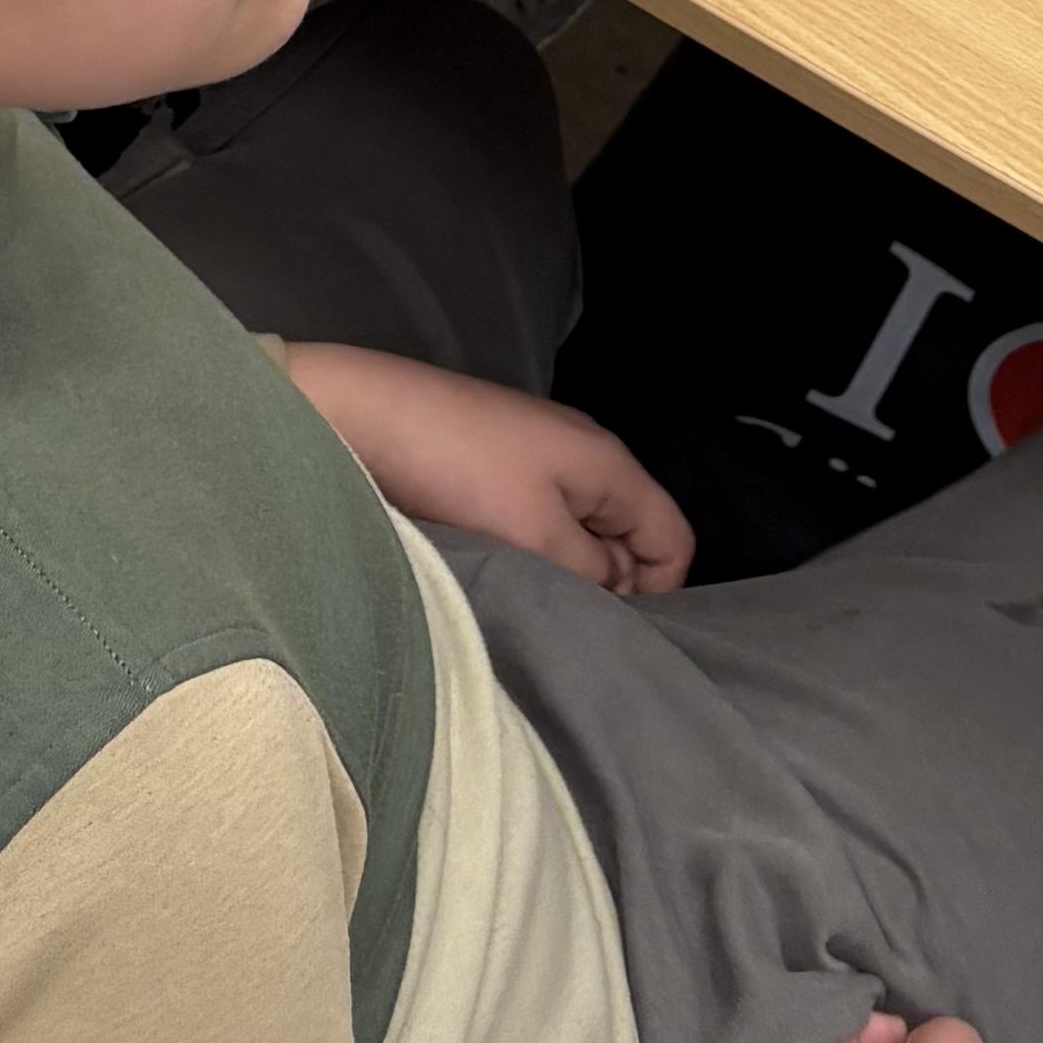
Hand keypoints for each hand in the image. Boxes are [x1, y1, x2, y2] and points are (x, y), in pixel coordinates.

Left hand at [282, 346, 691, 594]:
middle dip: (608, 584)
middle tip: (561, 618)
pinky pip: (543, 518)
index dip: (657, 592)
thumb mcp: (535, 534)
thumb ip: (590, 571)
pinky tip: (499, 566)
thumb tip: (611, 587)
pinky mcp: (501, 463)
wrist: (369, 413)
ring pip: (583, 531)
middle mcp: (585, 454)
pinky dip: (532, 547)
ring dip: (564, 569)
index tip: (609, 629)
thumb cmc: (460, 471)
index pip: (673, 539)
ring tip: (526, 596)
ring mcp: (541, 456)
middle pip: (630, 536)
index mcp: (608, 464)